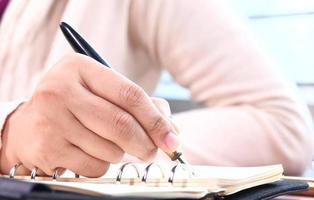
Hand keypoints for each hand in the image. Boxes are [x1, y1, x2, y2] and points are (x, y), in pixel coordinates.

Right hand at [0, 54, 179, 176]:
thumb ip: (139, 104)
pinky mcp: (48, 148)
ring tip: (108, 144)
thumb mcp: (102, 92)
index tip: (173, 138)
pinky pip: (95, 166)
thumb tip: (171, 129)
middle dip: (146, 143)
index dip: (157, 120)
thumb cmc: (74, 106)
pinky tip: (91, 152)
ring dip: (121, 154)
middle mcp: (61, 90)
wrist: (28, 125)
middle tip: (152, 151)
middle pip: (121, 125)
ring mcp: (52, 120)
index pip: (130, 94)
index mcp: (80, 68)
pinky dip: (103, 165)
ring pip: (110, 149)